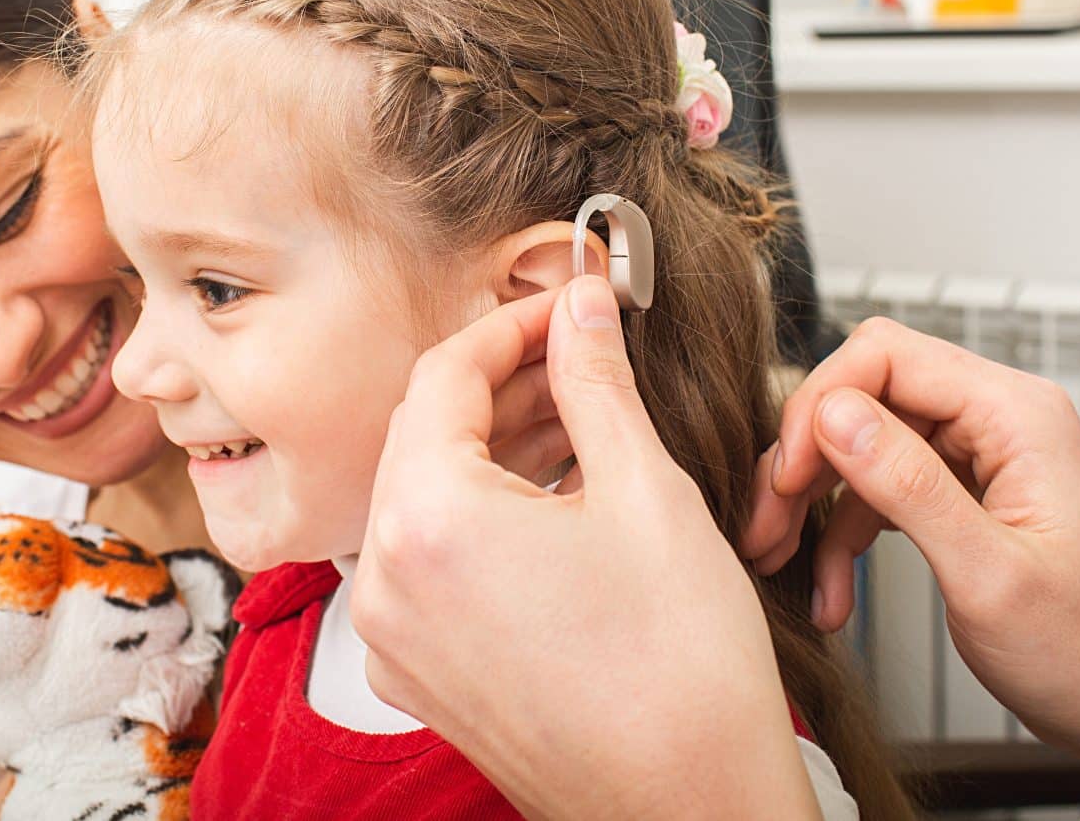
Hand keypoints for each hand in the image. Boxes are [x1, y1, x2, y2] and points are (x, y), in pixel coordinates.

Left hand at [352, 276, 820, 819]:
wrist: (692, 811)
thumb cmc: (682, 677)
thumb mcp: (646, 494)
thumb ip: (597, 383)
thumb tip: (580, 310)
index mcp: (428, 522)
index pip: (445, 376)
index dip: (509, 326)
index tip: (561, 309)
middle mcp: (387, 582)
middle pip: (426, 436)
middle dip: (502, 386)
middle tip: (575, 358)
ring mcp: (395, 636)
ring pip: (425, 499)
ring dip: (492, 450)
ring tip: (575, 424)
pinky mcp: (418, 673)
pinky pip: (429, 563)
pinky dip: (478, 518)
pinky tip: (549, 502)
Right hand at [742, 317, 1079, 797]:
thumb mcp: (987, 574)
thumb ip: (908, 486)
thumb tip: (832, 414)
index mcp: (1016, 416)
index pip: (885, 355)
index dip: (820, 406)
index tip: (789, 476)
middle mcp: (996, 419)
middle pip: (863, 395)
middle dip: (804, 459)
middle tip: (766, 522)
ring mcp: (977, 453)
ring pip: (858, 443)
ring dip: (812, 503)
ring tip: (780, 558)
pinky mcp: (958, 489)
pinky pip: (877, 488)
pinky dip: (841, 535)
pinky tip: (830, 592)